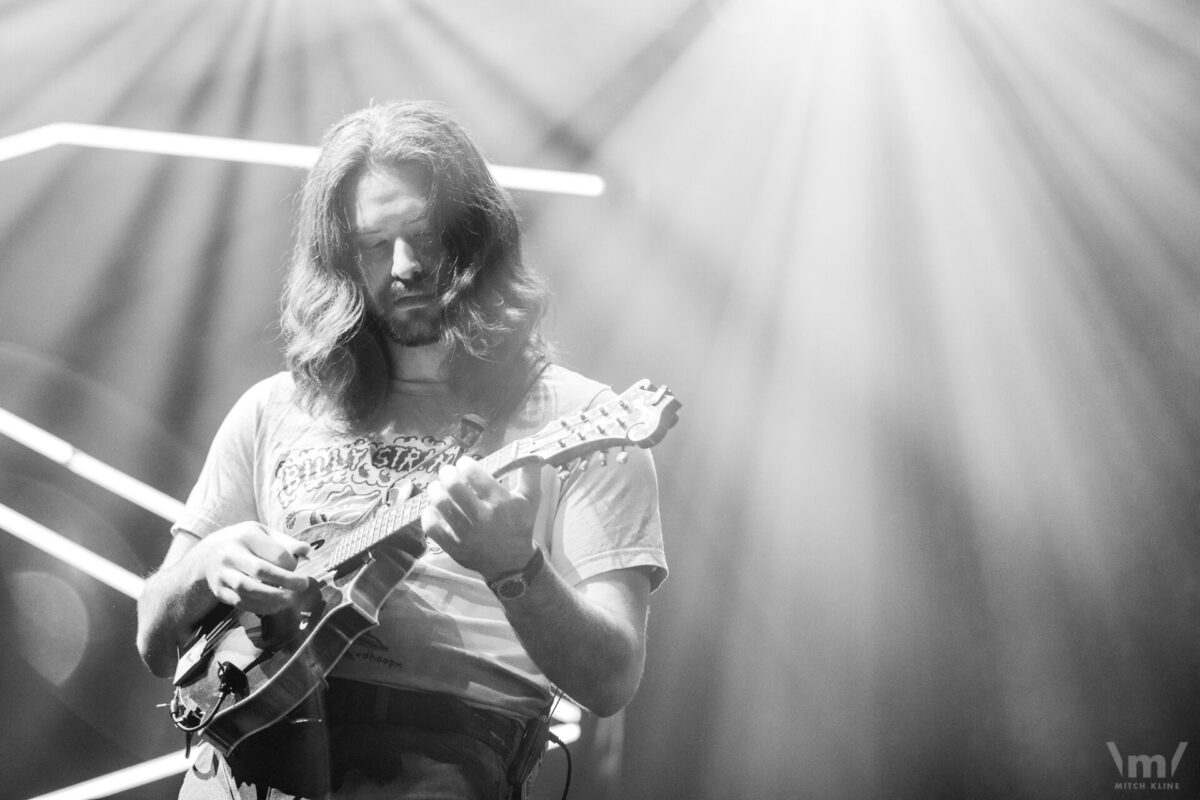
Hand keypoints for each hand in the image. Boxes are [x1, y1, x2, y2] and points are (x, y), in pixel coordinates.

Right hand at [193, 522, 311, 613]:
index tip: (297, 567)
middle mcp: (231, 554)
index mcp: (246, 535)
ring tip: (290, 599)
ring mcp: (223, 574)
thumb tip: (306, 550)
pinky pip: (241, 603)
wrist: (208, 554)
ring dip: (273, 598)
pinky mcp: (219, 591)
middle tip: (303, 586)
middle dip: (286, 581)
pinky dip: (261, 607)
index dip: (291, 564)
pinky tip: (275, 606)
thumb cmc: (245, 542)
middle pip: (261, 571)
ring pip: (249, 590)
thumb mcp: (263, 533)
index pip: (276, 553)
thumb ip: (285, 542)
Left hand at [422, 456, 541, 579]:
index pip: (475, 476)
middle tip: (447, 472)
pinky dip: (429, 515)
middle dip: (447, 474)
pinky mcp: (454, 548)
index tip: (463, 463)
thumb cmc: (520, 525)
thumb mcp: (531, 499)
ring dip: (436, 491)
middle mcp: (482, 518)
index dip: (465, 464)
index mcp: (501, 503)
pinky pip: (433, 528)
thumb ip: (531, 473)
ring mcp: (466, 535)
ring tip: (437, 487)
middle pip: (454, 488)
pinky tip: (433, 509)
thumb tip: (530, 452)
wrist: (512, 562)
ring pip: (442, 506)